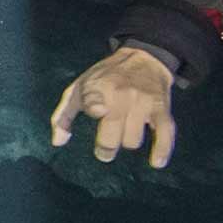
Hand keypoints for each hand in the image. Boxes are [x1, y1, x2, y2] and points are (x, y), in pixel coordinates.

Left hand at [50, 46, 176, 167]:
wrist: (143, 59)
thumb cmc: (104, 78)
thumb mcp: (78, 88)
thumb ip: (63, 115)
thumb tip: (58, 142)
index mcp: (97, 88)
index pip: (94, 100)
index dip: (96, 107)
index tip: (99, 112)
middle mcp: (121, 95)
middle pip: (113, 131)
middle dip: (106, 148)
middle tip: (104, 152)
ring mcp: (143, 103)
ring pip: (133, 139)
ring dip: (127, 143)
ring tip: (123, 137)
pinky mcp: (161, 110)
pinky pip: (164, 134)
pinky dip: (162, 150)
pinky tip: (156, 162)